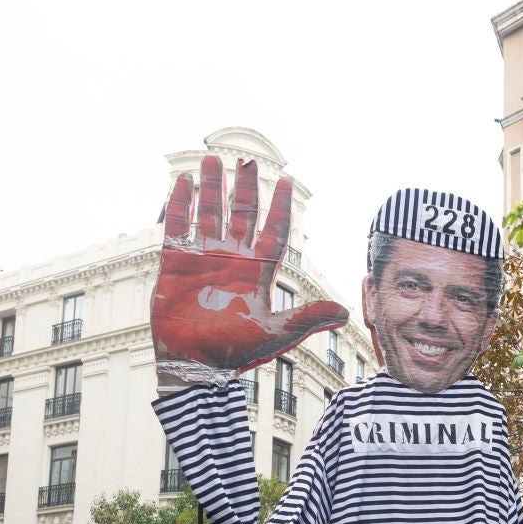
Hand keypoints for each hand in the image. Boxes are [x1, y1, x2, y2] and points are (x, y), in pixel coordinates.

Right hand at [151, 155, 347, 382]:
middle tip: (247, 160)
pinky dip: (180, 205)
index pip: (273, 232)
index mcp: (257, 273)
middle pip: (242, 215)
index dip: (279, 207)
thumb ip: (306, 319)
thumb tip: (346, 312)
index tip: (286, 180)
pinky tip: (183, 181)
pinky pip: (178, 227)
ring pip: (210, 214)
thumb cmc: (233, 353)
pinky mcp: (176, 264)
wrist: (193, 364)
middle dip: (245, 188)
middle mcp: (232, 260)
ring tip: (213, 159)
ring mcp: (204, 259)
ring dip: (211, 188)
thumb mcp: (274, 334)